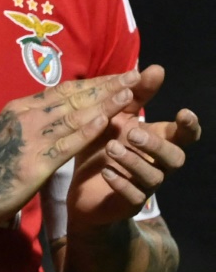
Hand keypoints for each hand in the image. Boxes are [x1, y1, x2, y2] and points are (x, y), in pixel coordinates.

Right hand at [0, 71, 135, 234]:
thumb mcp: (8, 135)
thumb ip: (32, 122)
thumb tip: (58, 112)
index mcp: (18, 109)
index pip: (63, 90)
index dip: (94, 82)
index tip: (118, 76)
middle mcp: (24, 117)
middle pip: (72, 97)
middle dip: (106, 86)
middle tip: (135, 75)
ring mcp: (29, 139)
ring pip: (73, 116)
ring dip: (104, 103)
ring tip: (130, 92)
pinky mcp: (34, 163)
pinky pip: (65, 144)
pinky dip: (87, 130)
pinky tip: (106, 122)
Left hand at [69, 65, 199, 228]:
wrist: (82, 189)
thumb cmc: (103, 147)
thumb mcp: (114, 117)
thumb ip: (134, 95)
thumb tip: (155, 68)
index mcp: (158, 141)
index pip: (184, 135)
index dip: (189, 126)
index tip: (184, 113)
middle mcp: (157, 164)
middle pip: (175, 157)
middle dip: (157, 144)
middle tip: (132, 132)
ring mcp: (145, 185)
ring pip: (154, 177)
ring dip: (134, 161)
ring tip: (111, 148)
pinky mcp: (129, 202)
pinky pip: (133, 196)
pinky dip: (121, 183)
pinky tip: (106, 172)